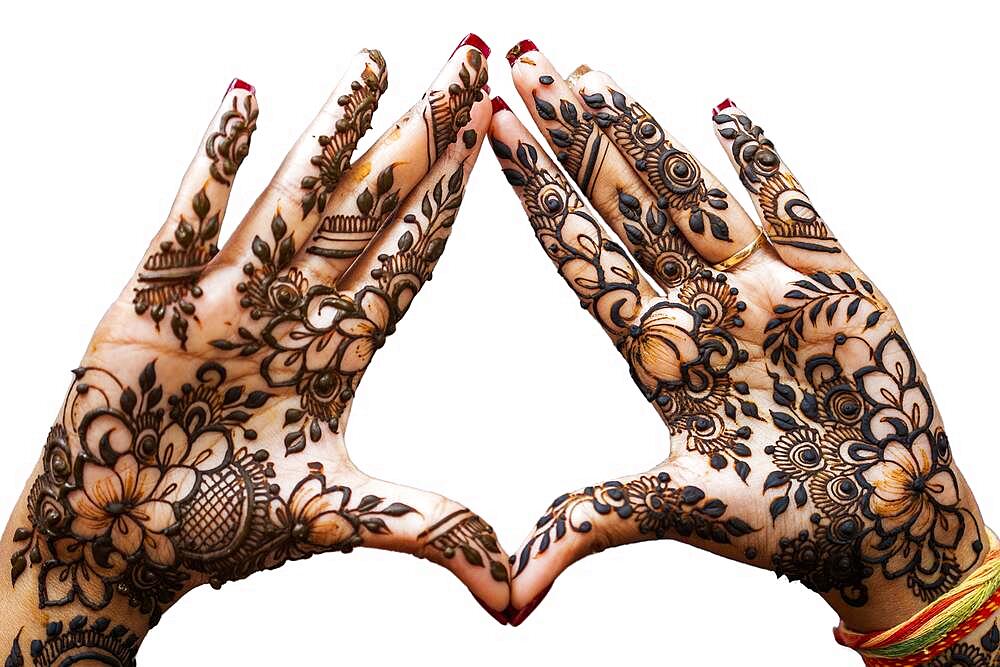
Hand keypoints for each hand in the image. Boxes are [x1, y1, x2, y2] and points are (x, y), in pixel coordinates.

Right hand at [1, 35, 508, 664]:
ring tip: (378, 60)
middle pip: (370, 205)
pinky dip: (213, 166)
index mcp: (339, 347)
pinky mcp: (151, 299)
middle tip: (472, 59)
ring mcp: (224, 294)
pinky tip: (246, 100)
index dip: (455, 195)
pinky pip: (188, 220)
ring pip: (290, 198)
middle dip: (423, 134)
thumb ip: (426, 528)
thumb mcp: (338, 514)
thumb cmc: (219, 526)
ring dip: (334, 130)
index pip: (411, 253)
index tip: (496, 133)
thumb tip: (511, 585)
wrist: (120, 542)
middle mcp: (291, 305)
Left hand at [490, 41, 988, 636]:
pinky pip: (796, 204)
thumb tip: (507, 586)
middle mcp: (699, 303)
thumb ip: (595, 522)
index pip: (582, 253)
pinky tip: (727, 110)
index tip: (492, 131)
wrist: (881, 525)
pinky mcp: (834, 280)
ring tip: (590, 74)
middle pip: (622, 202)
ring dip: (644, 132)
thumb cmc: (785, 520)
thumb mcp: (678, 513)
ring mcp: (763, 285)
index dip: (537, 192)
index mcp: (657, 349)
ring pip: (693, 190)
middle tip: (523, 62)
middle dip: (572, 133)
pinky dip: (768, 159)